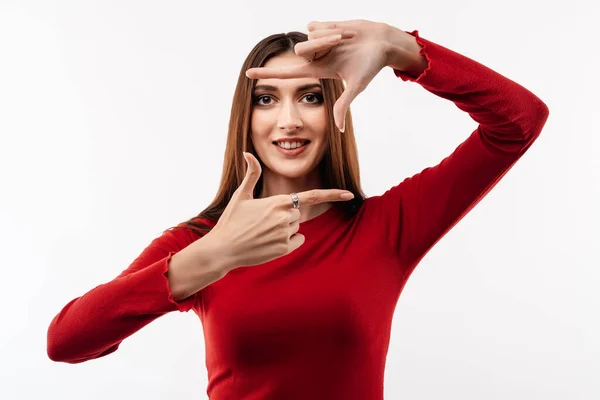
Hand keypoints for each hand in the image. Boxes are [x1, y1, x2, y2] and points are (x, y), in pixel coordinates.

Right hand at [208, 152, 354, 269]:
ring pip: (296, 228)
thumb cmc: (231, 221)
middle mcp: (286, 217)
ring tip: (262, 233)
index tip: (349, 194)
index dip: (333, 194)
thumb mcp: (241, 195)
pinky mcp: (284, 249)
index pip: (312, 196)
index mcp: (279, 201)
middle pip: (298, 214)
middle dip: (285, 216)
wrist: (222, 249)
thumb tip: (248, 153)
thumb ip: (251, 174)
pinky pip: (297, 241)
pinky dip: (288, 242)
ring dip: (284, 230)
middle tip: (263, 222)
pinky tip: (269, 243)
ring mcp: (286, 234)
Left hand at [246, 19, 401, 131]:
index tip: (247, 74)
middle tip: (340, 45)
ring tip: (345, 39)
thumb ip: (343, 105)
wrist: (382, 42)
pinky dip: (331, 26)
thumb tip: (339, 130)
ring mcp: (316, 40)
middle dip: (319, 45)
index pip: (287, 73)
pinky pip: (315, 24)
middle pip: (300, 50)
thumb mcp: (357, 86)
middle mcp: (314, 56)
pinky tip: (342, 31)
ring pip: (308, 36)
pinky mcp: (320, 25)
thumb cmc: (371, 65)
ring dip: (329, 36)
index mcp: (318, 70)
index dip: (268, 73)